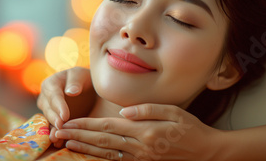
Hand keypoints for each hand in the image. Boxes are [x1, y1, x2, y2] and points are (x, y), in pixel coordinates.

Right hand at [37, 67, 95, 147]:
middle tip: (61, 127)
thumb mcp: (81, 75)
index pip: (54, 96)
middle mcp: (45, 98)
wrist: (88, 89)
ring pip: (49, 120)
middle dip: (54, 119)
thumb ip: (75, 81)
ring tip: (57, 138)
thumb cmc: (84, 78)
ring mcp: (48, 110)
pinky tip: (59, 143)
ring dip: (53, 129)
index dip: (59, 106)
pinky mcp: (54, 120)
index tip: (65, 116)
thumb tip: (70, 92)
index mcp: (50, 84)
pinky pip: (53, 128)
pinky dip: (56, 135)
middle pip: (48, 109)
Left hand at [54, 104, 222, 160]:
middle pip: (102, 141)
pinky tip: (89, 155)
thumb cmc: (190, 128)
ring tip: (67, 143)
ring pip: (106, 154)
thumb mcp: (173, 111)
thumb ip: (147, 110)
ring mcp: (141, 158)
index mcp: (145, 132)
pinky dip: (101, 158)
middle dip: (79, 136)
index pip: (108, 128)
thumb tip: (123, 112)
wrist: (206, 152)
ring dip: (85, 149)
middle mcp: (140, 147)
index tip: (68, 122)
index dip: (86, 126)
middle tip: (59, 132)